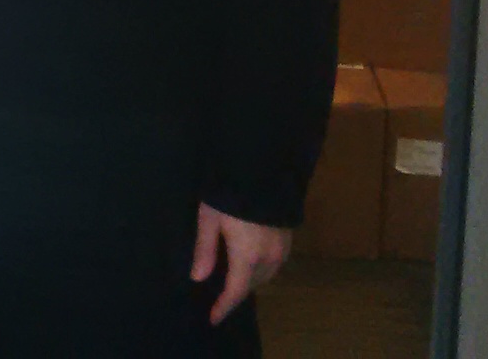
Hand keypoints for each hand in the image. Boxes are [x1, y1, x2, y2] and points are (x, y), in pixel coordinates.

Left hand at [190, 203, 289, 324]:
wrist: (262, 169)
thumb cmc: (230, 194)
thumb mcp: (210, 220)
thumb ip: (205, 250)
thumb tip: (198, 278)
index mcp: (247, 257)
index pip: (235, 291)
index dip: (223, 306)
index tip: (213, 318)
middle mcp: (269, 258)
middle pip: (251, 285)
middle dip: (236, 291)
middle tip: (219, 294)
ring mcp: (282, 248)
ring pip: (265, 275)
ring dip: (250, 280)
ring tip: (233, 277)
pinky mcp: (289, 237)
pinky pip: (275, 263)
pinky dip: (261, 268)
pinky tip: (250, 261)